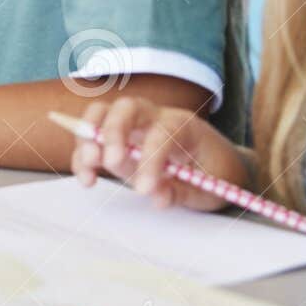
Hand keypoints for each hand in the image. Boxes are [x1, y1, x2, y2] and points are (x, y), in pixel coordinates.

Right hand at [69, 95, 249, 210]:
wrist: (221, 163)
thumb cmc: (218, 172)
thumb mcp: (212, 188)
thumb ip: (183, 192)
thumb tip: (156, 197)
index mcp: (185, 125)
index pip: (162, 133)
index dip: (150, 159)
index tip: (144, 190)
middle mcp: (156, 117)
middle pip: (126, 108)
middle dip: (112, 132)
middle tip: (109, 162)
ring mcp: (135, 126)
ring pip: (102, 115)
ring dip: (88, 139)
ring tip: (89, 169)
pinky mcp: (120, 139)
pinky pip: (94, 136)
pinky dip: (84, 154)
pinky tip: (87, 178)